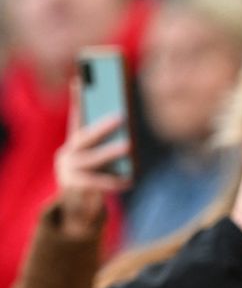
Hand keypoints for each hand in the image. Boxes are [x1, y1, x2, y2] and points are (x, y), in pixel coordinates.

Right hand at [53, 79, 130, 238]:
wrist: (77, 208)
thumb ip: (110, 146)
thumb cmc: (97, 179)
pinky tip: (130, 180)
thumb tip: (129, 131)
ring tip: (129, 146)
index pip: (76, 117)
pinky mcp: (73, 187)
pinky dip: (114, 182)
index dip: (78, 99)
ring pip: (90, 159)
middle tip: (122, 116)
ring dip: (110, 152)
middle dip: (102, 125)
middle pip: (84, 136)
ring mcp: (67, 170)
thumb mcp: (103, 160)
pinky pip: (96, 183)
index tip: (80, 78)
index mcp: (74, 143)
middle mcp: (67, 154)